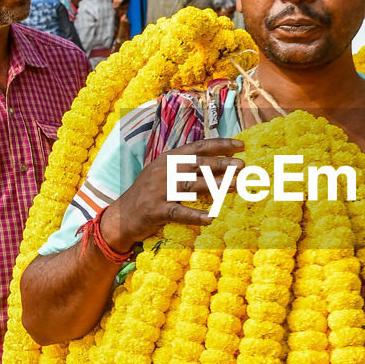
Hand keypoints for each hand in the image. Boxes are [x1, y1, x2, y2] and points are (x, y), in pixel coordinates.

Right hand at [101, 137, 244, 251]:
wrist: (122, 216)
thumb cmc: (148, 193)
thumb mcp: (163, 172)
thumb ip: (184, 165)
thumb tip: (216, 160)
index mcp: (168, 159)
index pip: (198, 147)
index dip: (220, 145)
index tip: (240, 145)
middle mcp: (165, 171)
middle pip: (199, 165)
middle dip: (223, 164)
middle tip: (243, 166)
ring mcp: (160, 191)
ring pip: (193, 186)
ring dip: (217, 186)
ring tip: (237, 187)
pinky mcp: (157, 211)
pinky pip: (179, 213)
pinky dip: (195, 216)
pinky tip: (211, 218)